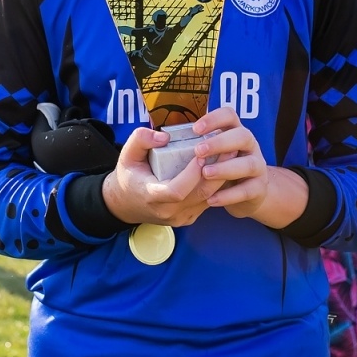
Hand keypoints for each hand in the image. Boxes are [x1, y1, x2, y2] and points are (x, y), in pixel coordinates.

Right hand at [101, 127, 226, 227]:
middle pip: (200, 195)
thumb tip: (165, 137)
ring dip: (221, 178)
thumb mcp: (126, 154)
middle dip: (217, 172)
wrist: (125, 203)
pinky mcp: (188, 219)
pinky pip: (206, 203)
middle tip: (228, 149)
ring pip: (208, 199)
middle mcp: (167, 211)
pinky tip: (223, 170)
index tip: (201, 154)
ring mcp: (179, 218)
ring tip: (231, 156)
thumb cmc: (129, 175)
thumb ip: (141, 139)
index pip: (177, 190)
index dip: (192, 174)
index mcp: (151, 196)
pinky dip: (216, 186)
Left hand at [193, 106, 310, 228]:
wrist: (248, 193)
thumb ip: (192, 144)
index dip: (214, 119)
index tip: (195, 129)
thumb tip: (161, 139)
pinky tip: (211, 199)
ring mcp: (258, 166)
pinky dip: (229, 195)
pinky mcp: (259, 187)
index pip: (230, 116)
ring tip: (205, 173)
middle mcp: (250, 146)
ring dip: (226, 168)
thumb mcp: (211, 152)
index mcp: (235, 132)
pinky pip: (247, 190)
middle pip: (243, 136)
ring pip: (248, 164)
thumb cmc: (221, 167)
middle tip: (198, 151)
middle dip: (220, 142)